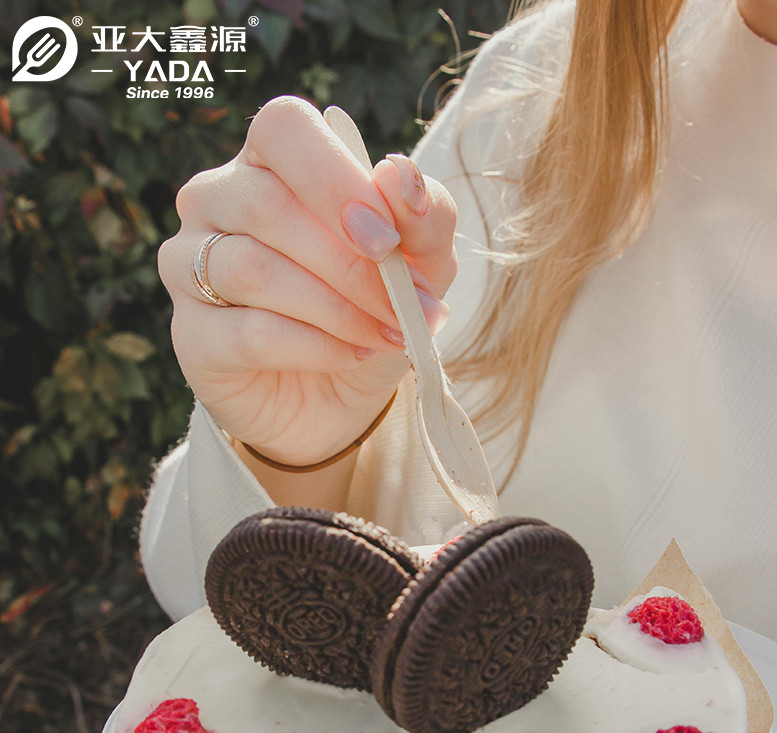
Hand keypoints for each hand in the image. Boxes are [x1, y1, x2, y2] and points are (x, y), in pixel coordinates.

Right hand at [158, 97, 456, 465]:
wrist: (338, 397)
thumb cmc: (371, 310)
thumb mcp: (420, 264)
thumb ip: (424, 217)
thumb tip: (401, 174)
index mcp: (270, 162)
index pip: (283, 129)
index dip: (336, 180)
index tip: (387, 238)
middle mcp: (216, 201)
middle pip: (266, 204)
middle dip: (350, 264)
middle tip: (403, 307)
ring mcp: (190, 267)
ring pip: (253, 270)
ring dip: (337, 309)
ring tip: (386, 334)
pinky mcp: (192, 335)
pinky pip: (250, 333)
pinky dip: (316, 347)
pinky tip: (350, 355)